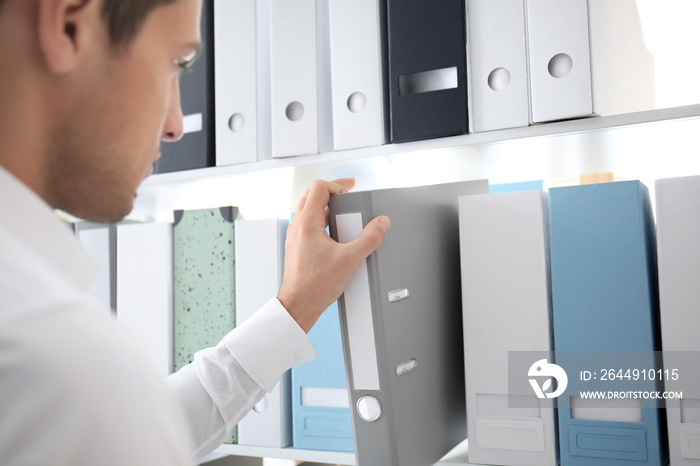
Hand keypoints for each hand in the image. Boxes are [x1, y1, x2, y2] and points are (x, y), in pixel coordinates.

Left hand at [277, 178, 389, 332]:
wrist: (298, 305)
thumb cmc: (313, 286)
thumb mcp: (349, 259)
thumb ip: (368, 239)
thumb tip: (380, 224)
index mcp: (306, 223)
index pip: (319, 187)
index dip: (337, 185)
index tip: (350, 190)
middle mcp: (297, 227)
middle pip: (312, 195)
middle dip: (332, 192)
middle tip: (347, 194)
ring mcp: (295, 237)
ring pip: (309, 211)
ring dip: (326, 207)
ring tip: (344, 214)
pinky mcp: (297, 248)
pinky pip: (309, 226)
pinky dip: (322, 222)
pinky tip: (336, 235)